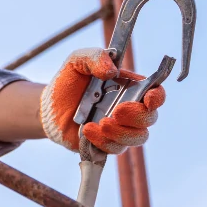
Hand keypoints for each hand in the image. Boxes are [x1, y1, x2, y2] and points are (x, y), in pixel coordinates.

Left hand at [40, 47, 165, 154]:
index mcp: (129, 87)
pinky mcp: (107, 144)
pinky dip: (104, 141)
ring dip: (121, 132)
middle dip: (136, 116)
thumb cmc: (68, 82)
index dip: (157, 97)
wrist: (49, 107)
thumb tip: (111, 70)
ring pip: (137, 138)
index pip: (155, 93)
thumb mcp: (77, 61)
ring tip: (100, 123)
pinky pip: (116, 149)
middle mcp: (129, 109)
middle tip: (116, 111)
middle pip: (149, 118)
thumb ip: (94, 57)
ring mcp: (120, 128)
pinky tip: (87, 130)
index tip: (149, 99)